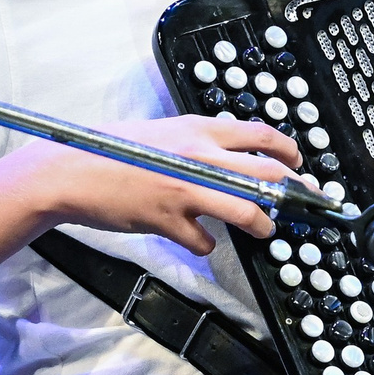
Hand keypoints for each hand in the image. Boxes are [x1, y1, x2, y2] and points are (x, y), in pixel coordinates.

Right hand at [17, 114, 301, 255]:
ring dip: (264, 225)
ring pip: (248, 211)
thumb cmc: (109, 149)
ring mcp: (185, 191)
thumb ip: (194, 143)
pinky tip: (199, 241)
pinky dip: (206, 244)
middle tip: (305, 202)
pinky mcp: (169, 221)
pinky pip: (205, 241)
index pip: (261, 135)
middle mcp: (198, 157)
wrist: (69, 171)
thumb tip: (224, 156)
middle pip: (268, 174)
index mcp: (197, 130)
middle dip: (295, 192)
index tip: (299, 165)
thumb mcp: (160, 133)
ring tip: (265, 230)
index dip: (289, 152)